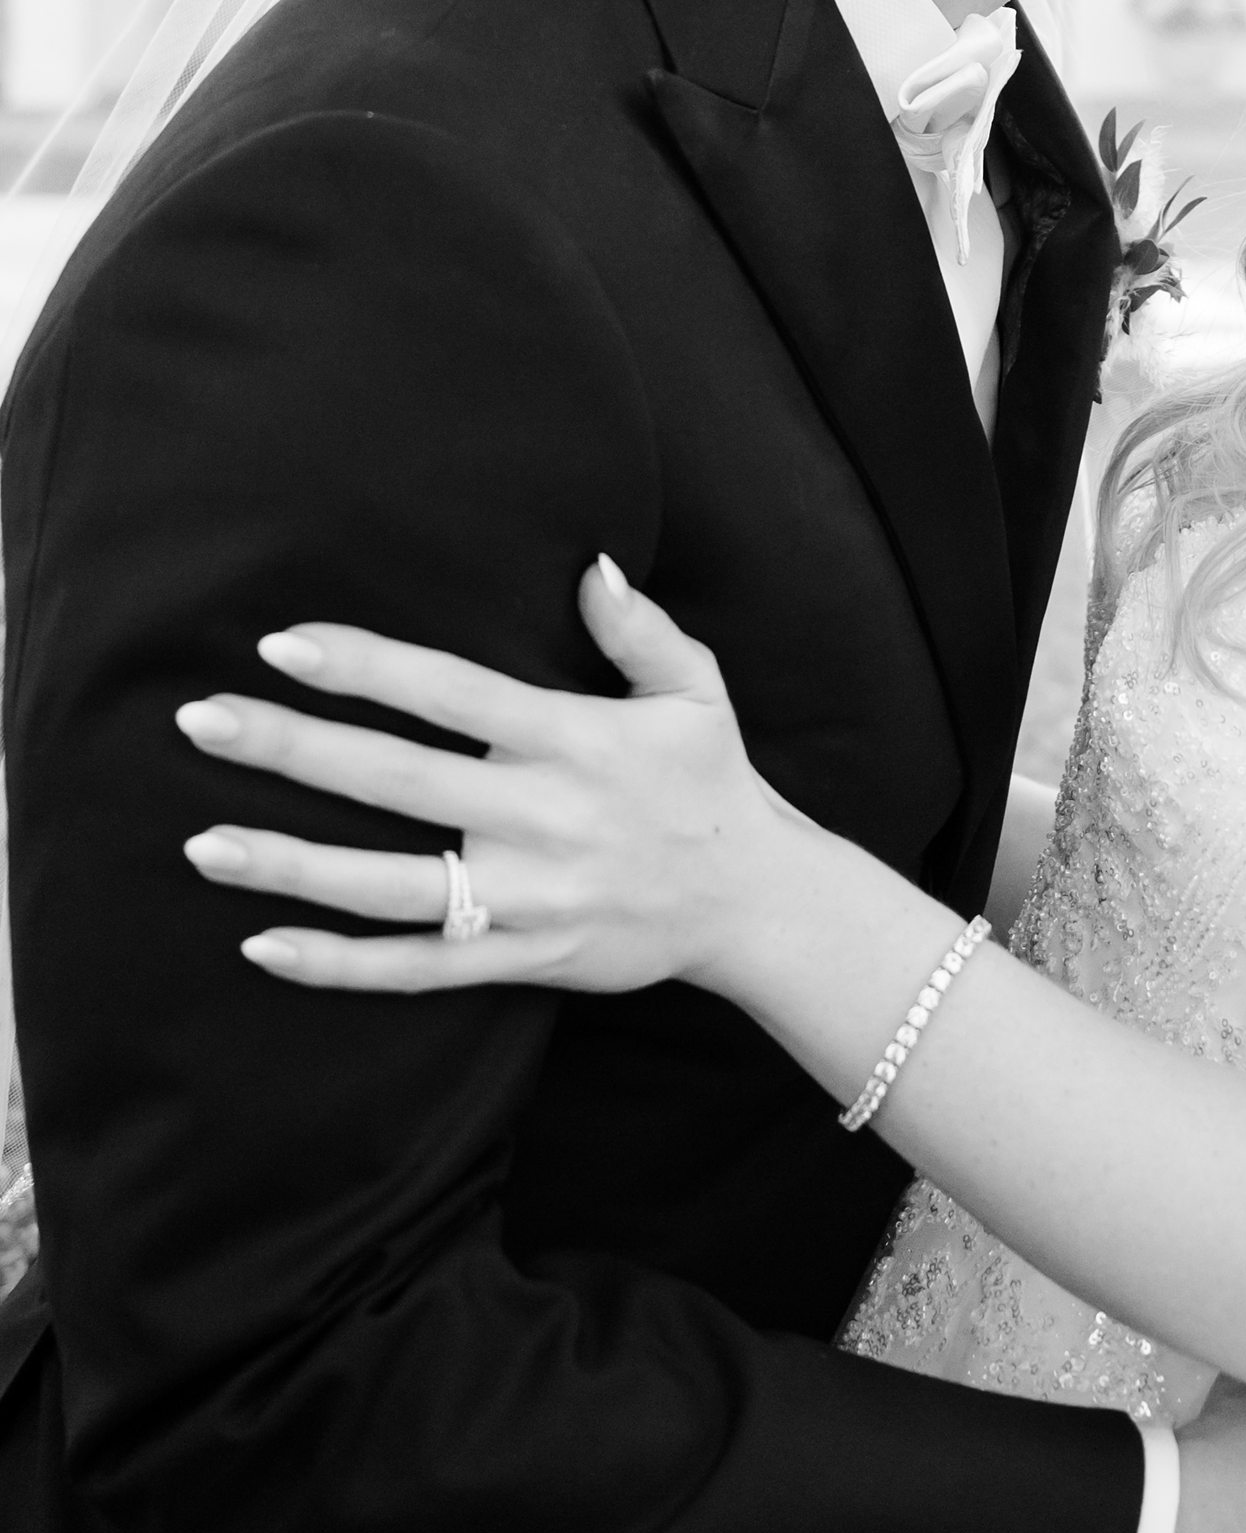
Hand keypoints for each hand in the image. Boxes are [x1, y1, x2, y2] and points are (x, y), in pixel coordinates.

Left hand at [179, 563, 797, 995]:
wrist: (754, 904)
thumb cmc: (711, 782)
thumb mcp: (695, 689)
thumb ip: (637, 629)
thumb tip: (589, 564)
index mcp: (575, 741)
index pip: (453, 695)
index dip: (368, 667)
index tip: (285, 643)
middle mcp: (542, 819)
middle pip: (399, 781)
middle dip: (295, 749)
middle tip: (203, 720)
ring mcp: (528, 899)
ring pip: (390, 886)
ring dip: (291, 865)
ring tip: (203, 843)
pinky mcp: (523, 960)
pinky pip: (417, 969)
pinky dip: (339, 965)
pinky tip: (263, 946)